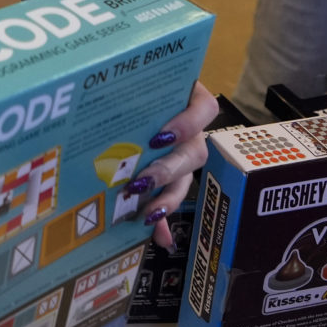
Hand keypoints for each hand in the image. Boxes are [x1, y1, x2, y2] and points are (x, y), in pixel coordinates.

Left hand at [130, 82, 221, 251]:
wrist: (122, 96)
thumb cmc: (128, 90)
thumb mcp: (131, 96)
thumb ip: (129, 108)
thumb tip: (129, 146)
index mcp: (186, 98)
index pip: (204, 108)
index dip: (188, 124)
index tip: (161, 138)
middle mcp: (191, 128)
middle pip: (194, 151)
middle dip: (168, 169)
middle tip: (142, 181)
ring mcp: (183, 152)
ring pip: (187, 177)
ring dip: (169, 196)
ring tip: (149, 211)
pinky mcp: (173, 176)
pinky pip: (174, 199)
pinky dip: (165, 219)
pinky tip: (158, 236)